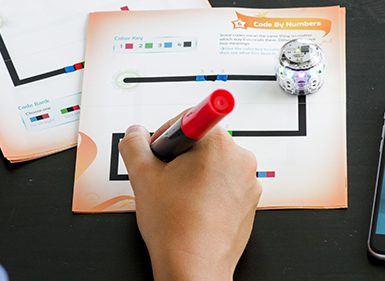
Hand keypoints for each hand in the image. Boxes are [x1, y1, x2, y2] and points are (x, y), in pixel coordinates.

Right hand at [118, 114, 261, 280]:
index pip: (188, 119)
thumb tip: (136, 134)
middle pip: (201, 142)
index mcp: (217, 143)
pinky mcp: (250, 200)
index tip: (159, 152)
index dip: (164, 137)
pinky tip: (192, 208)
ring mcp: (248, 181)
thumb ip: (134, 144)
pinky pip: (225, 184)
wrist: (195, 268)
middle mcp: (239, 158)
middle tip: (164, 180)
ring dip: (193, 175)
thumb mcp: (142, 177)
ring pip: (212, 165)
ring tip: (178, 199)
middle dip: (179, 157)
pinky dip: (208, 191)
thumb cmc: (176, 228)